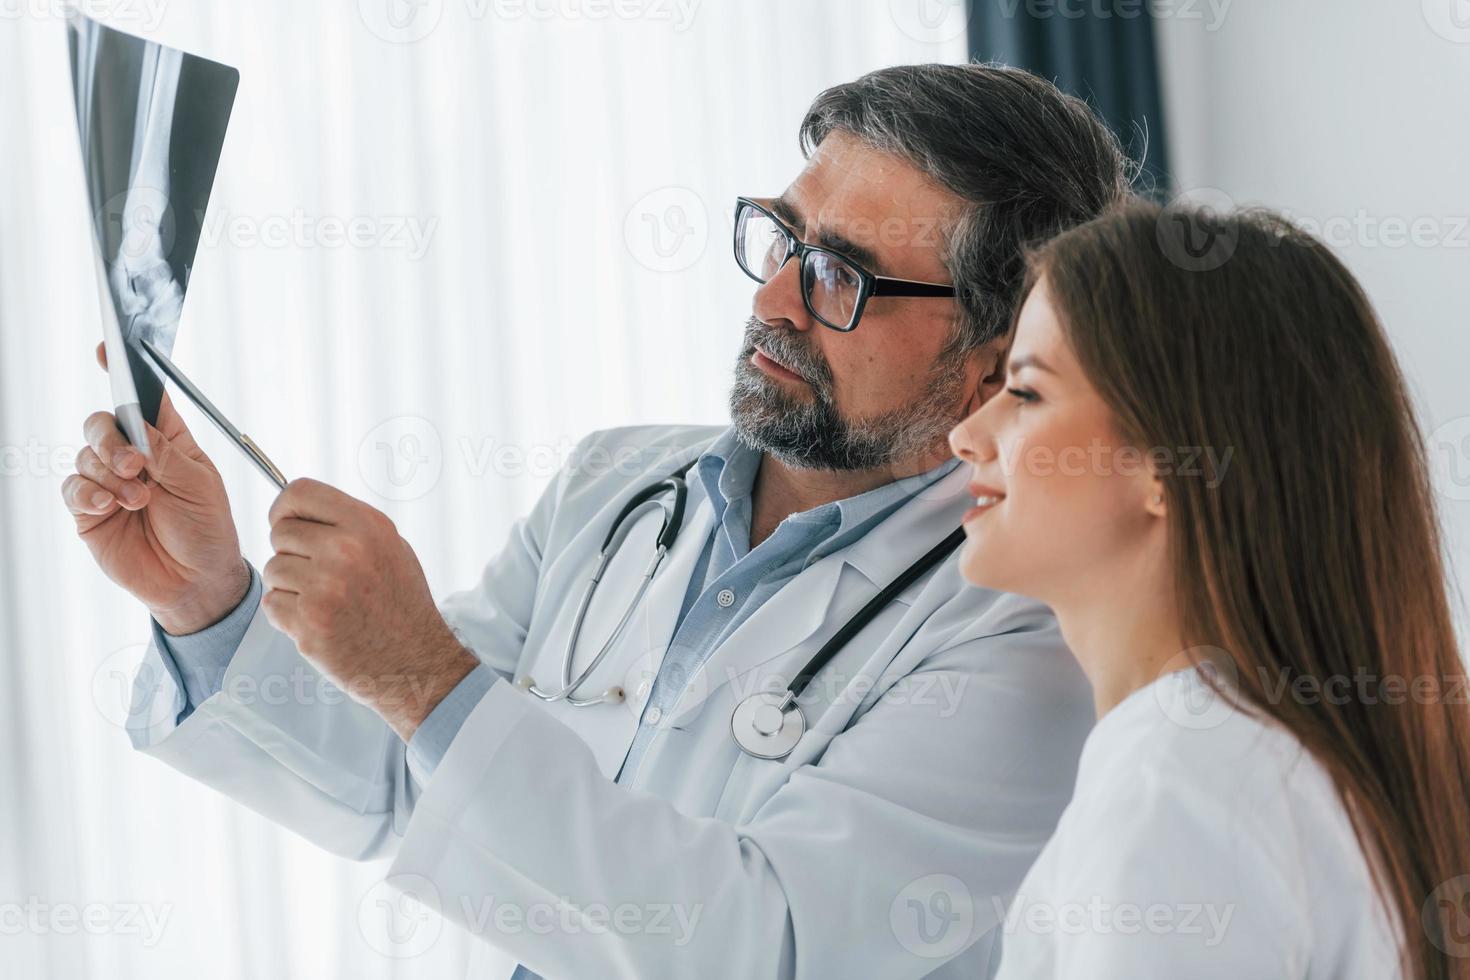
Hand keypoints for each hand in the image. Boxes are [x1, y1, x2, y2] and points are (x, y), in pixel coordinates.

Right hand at [63, 342, 250, 634]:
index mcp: (168, 440)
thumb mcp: (199, 486)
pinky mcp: (89, 510)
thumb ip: (167, 455)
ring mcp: (108, 481)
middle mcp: (134, 454)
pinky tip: (110, 506)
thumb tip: (137, 428)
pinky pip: (73, 488)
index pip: (142, 398)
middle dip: (113, 439)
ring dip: (111, 476)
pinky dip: (89, 493)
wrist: (196, 581)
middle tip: (135, 464)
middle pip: (103, 422)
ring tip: (140, 501)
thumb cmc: (206, 529)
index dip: (123, 371)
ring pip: (87, 455)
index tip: (107, 348)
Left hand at [261, 478, 477, 740]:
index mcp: (368, 526)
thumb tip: (299, 512)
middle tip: (318, 575)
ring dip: (290, 586)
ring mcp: (325, 587)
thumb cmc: (401, 604)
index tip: (287, 523)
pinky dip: (287, 614)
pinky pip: (272, 603)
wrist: (415, 662)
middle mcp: (346, 550)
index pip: (299, 492)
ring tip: (325, 602)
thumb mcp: (391, 548)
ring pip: (274, 570)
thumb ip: (348, 525)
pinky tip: (320, 622)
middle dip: (291, 552)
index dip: (285, 508)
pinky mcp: (308, 622)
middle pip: (280, 532)